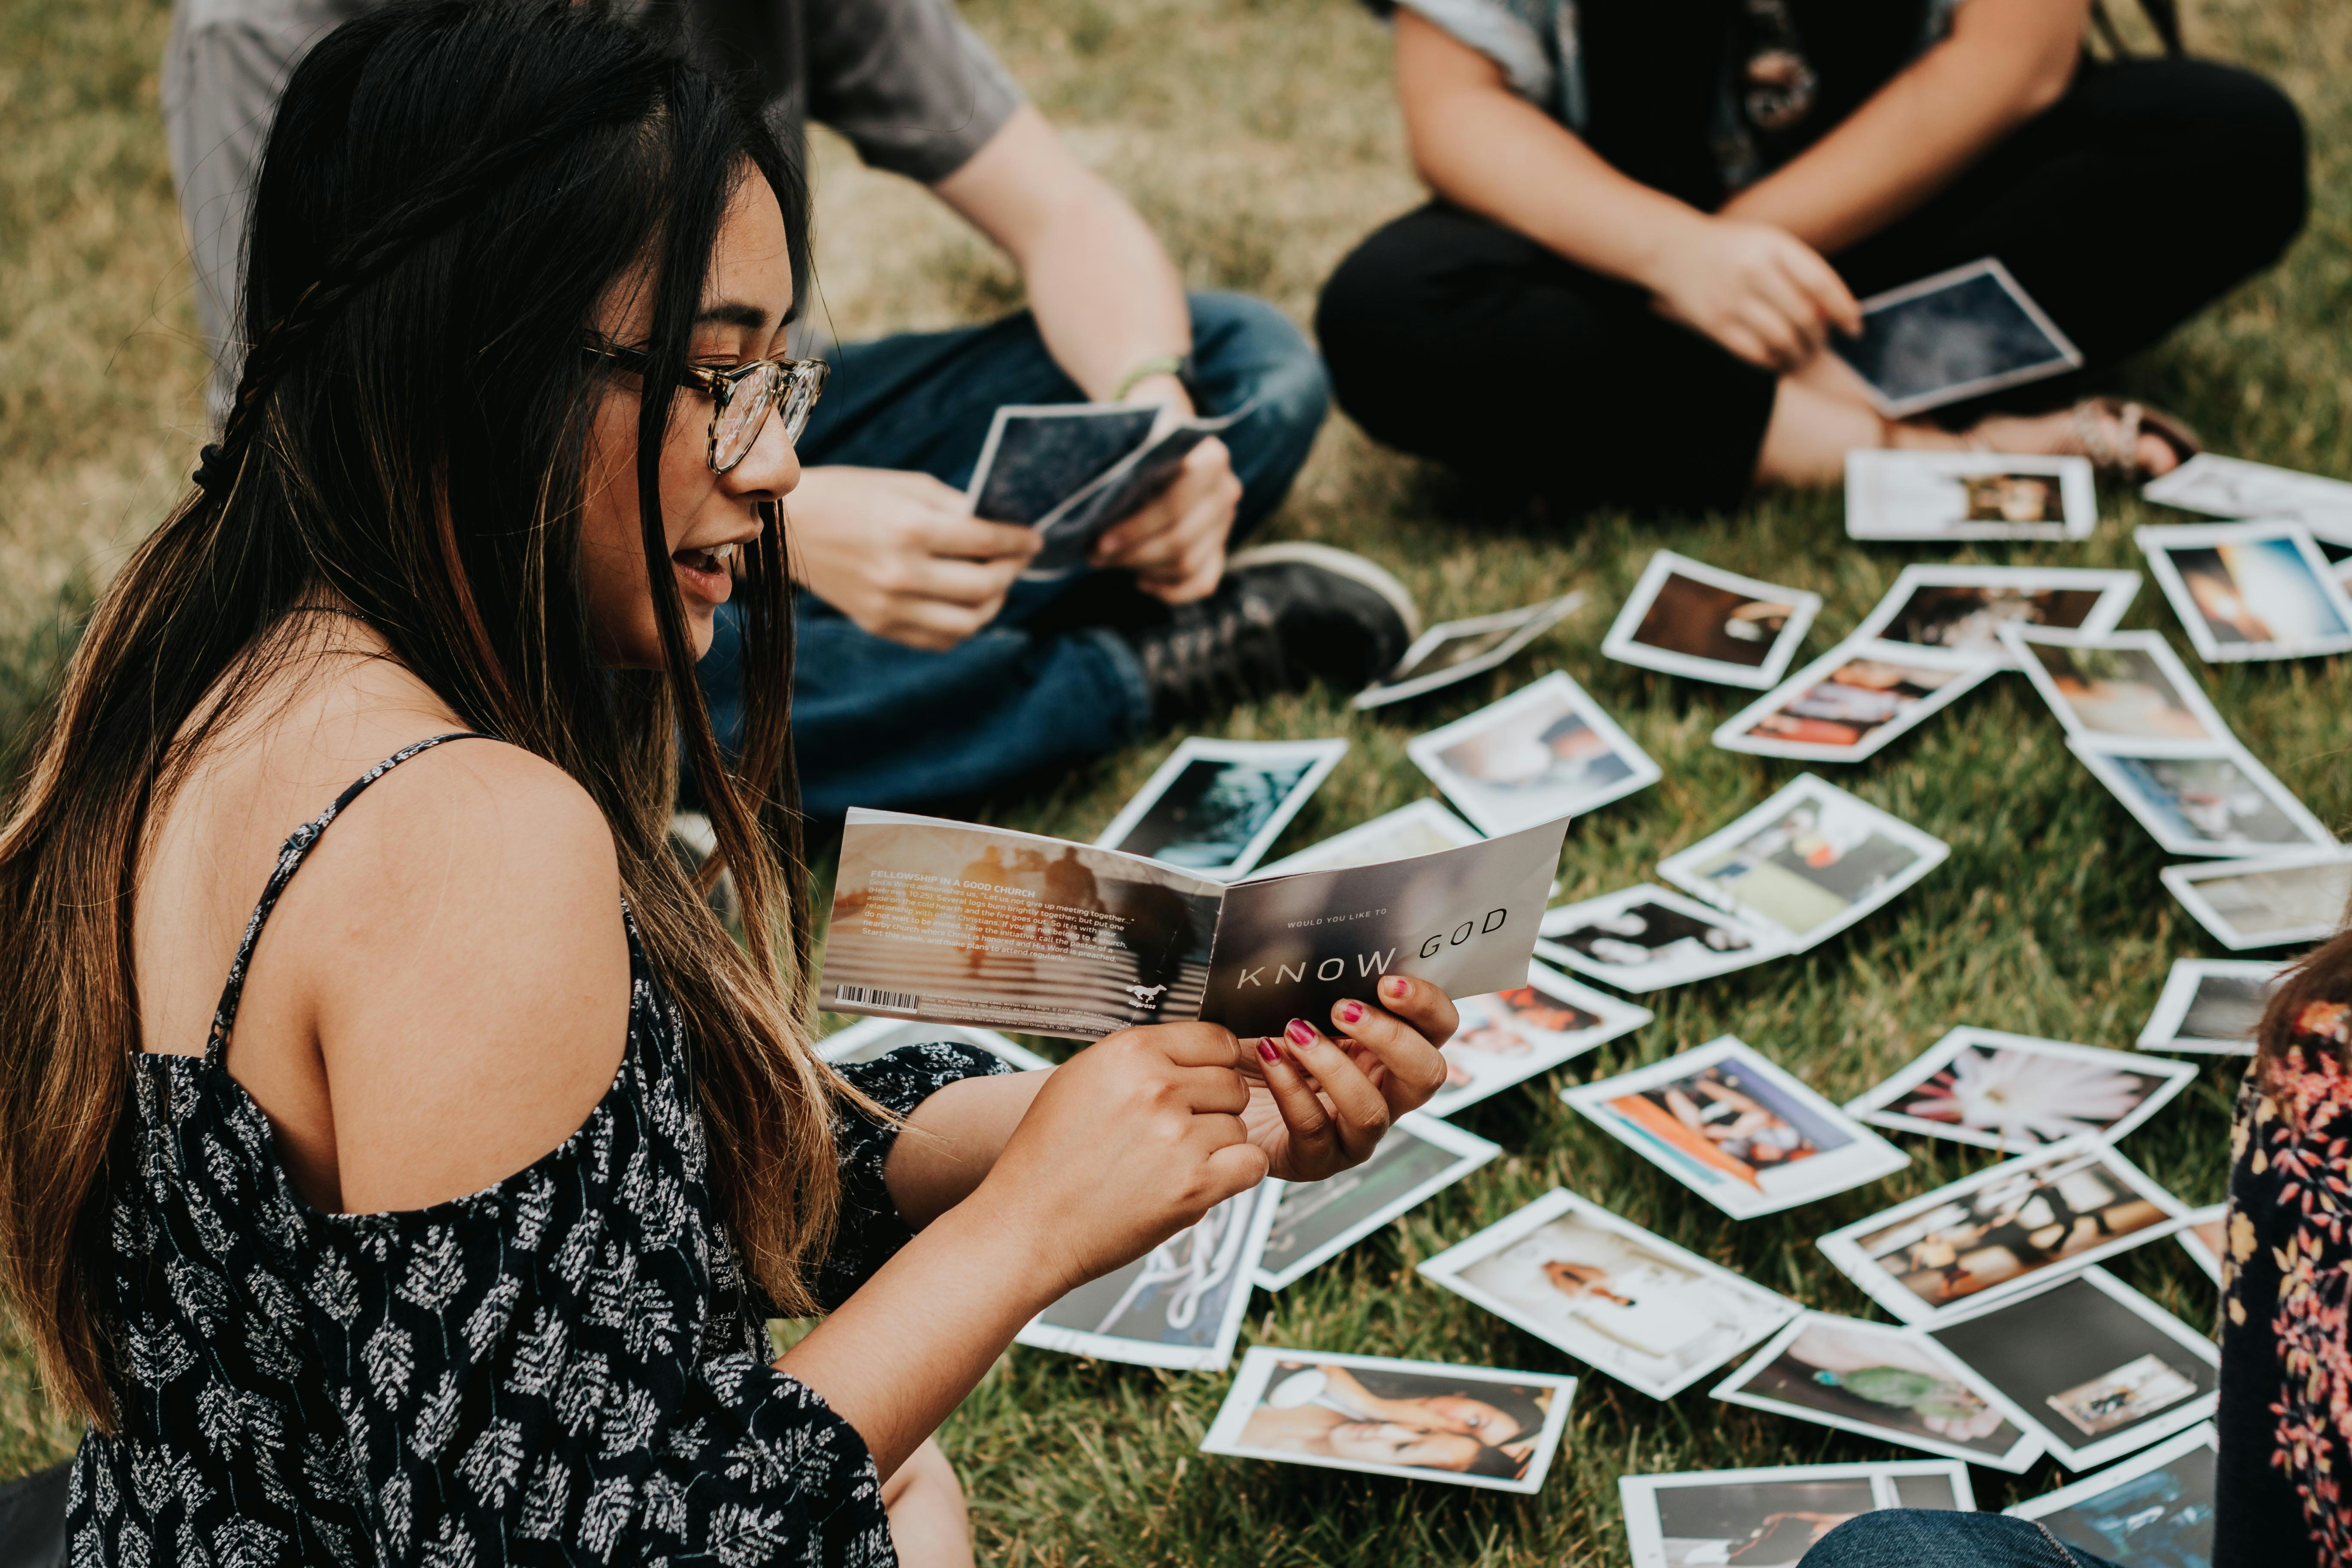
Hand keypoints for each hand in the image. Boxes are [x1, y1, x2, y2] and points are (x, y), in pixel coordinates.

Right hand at [785, 466, 1040, 650]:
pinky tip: (966, 605)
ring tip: (995, 584)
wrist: (792, 527)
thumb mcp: (907, 486)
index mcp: (910, 528)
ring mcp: (889, 605)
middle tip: (1017, 559)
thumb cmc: (852, 495)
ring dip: (993, 604)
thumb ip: (957, 508)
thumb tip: (1002, 528)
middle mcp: (901, 572)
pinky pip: (939, 640)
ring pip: (968, 623)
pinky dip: (962, 626)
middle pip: (984, 586)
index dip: (1018, 540)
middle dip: (1011, 571)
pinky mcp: (879, 624)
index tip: (1034, 538)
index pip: (986, 541)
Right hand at [976, 1022, 1266, 1296]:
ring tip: (1168, 1164)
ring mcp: (1177, 1136)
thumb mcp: (1081, 1080)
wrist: (1027, 1225)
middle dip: (1213, 1108)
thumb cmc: (1047, 1158)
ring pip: (1240, 1125)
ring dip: (1217, 1146)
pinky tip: (1202, 1181)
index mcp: (1129, 1051)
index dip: (1214, 1065)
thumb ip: (1138, 1061)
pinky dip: (1235, 1175)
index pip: (1216, 1039)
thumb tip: (1187, 1051)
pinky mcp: (1194, 1185)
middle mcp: (1156, 1087)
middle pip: (1233, 1083)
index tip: (1200, 1085)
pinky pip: (1251, 1164)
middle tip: (1173, 1134)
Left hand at [1090, 381, 1238, 603]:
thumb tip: (1095, 493)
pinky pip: (1202, 582)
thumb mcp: (1135, 436)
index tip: (1100, 539)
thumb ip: (1127, 456)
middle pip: (1181, 538)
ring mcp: (1225, 522)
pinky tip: (1141, 581)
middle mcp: (1225, 491)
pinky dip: (1171, 590)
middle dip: (1132, 553)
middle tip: (1093, 556)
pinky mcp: (1219, 548)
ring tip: (1107, 562)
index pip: (1176, 502)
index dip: (1137, 527)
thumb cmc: (1142, 440)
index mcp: (1211, 457)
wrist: (1166, 442)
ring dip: (1143, 568)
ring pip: (1188, 563)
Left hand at [1239, 975, 1456, 1182]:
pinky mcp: (1317, 1159)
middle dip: (1391, 1038)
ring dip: (1334, 1066)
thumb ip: (1321, 989)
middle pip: (1427, 1075)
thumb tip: (1323, 955)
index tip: (1389, 982)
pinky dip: (1289, 1088)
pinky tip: (1268, 1055)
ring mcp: (1355, 1134)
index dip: (1426, 1005)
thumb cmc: (1264, 1047)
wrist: (1218, 1097)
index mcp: (1390, 1052)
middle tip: (1343, 1009)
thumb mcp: (1295, 1008)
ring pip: (1372, 1110)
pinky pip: (1314, 1128)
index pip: (1437, 1029)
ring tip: (1296, 1032)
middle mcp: (1385, 1095)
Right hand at [1645, 216, 1861, 372]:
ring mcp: (1732, 298)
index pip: (1820, 282)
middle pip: (1803, 315)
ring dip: (1799, 353)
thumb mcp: (1770, 243)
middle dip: (1818, 336)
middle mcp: (1753, 271)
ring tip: (1802, 355)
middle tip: (1820, 343)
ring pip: (1781, 338)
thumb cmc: (1734, 249)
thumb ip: (1802, 271)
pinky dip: (1772, 361)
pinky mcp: (1714, 322)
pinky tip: (1778, 360)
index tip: (1855, 328)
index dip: (1843, 309)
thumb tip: (1835, 314)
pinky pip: (1754, 352)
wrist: (1675, 250)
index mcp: (1773, 246)